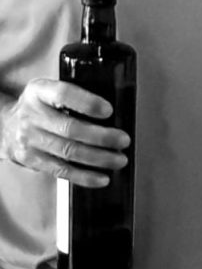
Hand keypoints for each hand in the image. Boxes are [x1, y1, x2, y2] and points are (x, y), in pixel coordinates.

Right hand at [0, 78, 129, 187]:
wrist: (3, 126)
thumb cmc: (38, 106)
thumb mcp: (47, 90)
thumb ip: (72, 95)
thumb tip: (112, 112)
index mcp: (39, 91)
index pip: (64, 93)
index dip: (88, 103)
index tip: (109, 110)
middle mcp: (31, 115)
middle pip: (70, 128)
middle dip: (101, 137)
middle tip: (123, 140)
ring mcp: (29, 140)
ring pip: (68, 152)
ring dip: (98, 158)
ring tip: (119, 160)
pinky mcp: (30, 160)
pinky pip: (60, 170)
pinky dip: (84, 176)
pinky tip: (102, 178)